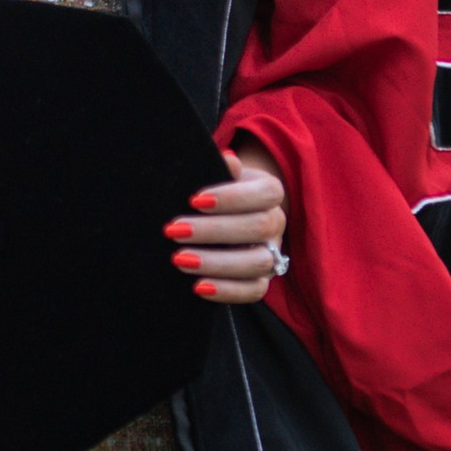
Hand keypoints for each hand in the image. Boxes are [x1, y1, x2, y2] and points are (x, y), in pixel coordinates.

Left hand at [165, 141, 287, 304]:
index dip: (232, 197)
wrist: (221, 216)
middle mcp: (276, 222)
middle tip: (174, 231)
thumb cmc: (214, 192)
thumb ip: (219, 170)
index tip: (194, 200)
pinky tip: (198, 286)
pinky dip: (227, 291)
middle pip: (259, 228)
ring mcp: (272, 253)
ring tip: (179, 260)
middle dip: (214, 231)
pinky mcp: (261, 279)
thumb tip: (227, 159)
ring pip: (259, 262)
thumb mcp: (215, 175)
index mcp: (269, 192)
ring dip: (217, 262)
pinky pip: (254, 291)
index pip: (264, 194)